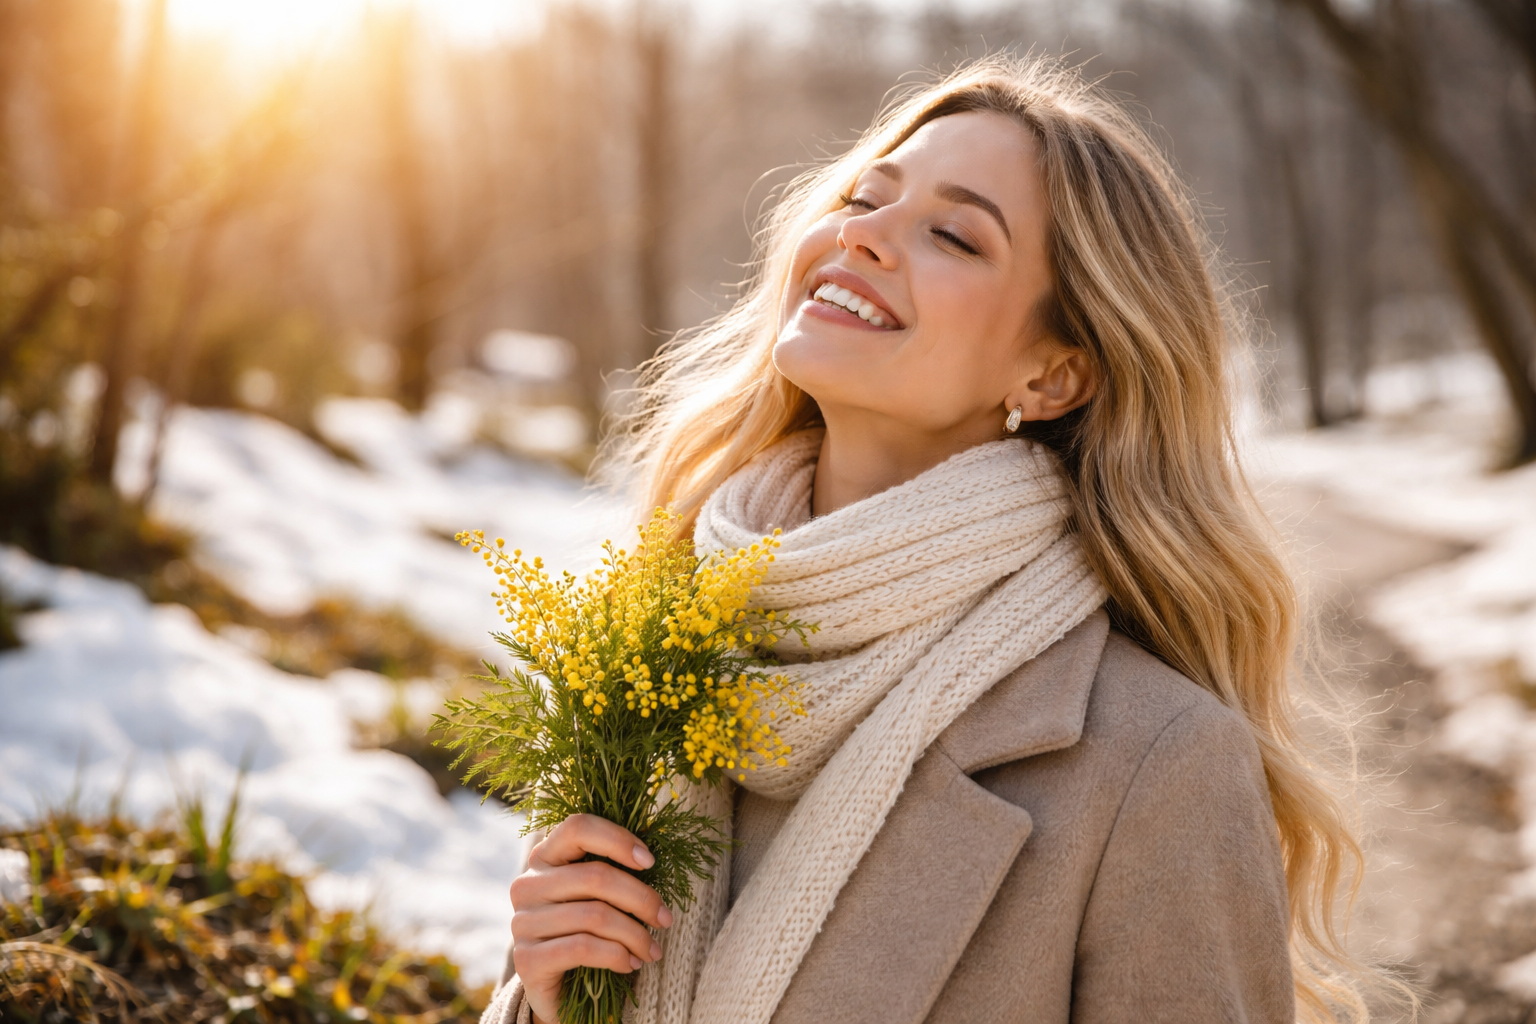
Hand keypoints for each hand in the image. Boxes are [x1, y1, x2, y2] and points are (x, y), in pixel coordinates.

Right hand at [510, 814, 674, 1023]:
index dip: (618, 839)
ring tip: (653, 950)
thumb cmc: (586, 932)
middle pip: (596, 876)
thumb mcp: (597, 897)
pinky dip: (617, 955)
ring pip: (594, 915)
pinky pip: (583, 948)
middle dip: (641, 899)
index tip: (650, 862)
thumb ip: (612, 872)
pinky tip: (631, 963)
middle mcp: (527, 885)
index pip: (577, 827)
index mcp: (544, 858)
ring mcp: (523, 922)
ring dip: (635, 934)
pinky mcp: (526, 959)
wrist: (558, 989)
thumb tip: (650, 859)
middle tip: (665, 919)